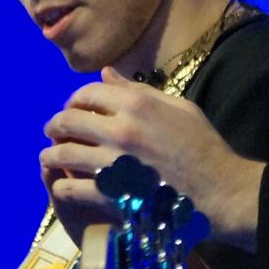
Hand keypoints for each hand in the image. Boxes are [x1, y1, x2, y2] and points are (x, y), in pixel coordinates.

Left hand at [40, 68, 265, 247]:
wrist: (221, 192)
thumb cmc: (204, 147)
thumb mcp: (179, 108)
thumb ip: (141, 90)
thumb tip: (106, 73)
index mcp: (138, 104)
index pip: (88, 93)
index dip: (74, 100)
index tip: (72, 109)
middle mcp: (122, 129)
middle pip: (68, 121)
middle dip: (54, 126)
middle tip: (52, 133)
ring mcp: (115, 164)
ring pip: (63, 154)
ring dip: (50, 156)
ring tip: (48, 158)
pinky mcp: (113, 195)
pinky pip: (72, 189)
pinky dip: (62, 187)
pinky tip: (63, 187)